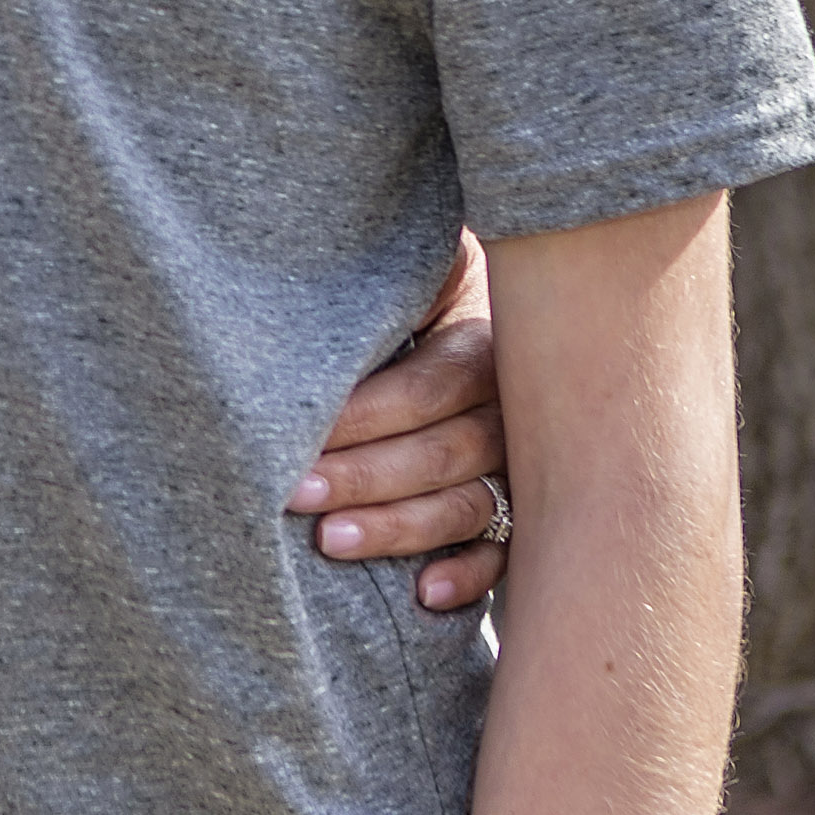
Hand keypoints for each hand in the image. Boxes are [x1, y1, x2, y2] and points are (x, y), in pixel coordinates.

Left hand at [286, 228, 510, 612]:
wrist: (470, 330)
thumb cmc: (412, 298)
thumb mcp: (414, 268)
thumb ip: (383, 266)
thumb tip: (328, 220)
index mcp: (485, 344)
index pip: (431, 386)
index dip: (366, 413)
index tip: (299, 434)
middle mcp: (511, 409)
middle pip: (446, 450)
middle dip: (365, 475)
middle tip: (293, 493)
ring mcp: (521, 468)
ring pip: (468, 505)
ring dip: (400, 528)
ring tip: (330, 542)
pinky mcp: (519, 519)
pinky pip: (505, 556)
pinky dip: (468, 577)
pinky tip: (424, 594)